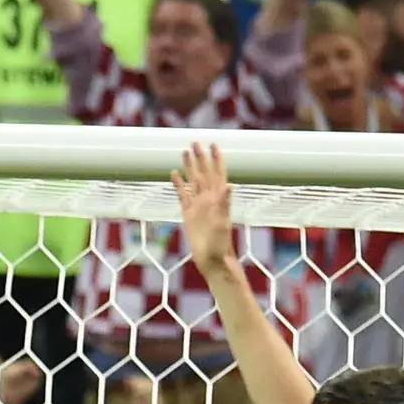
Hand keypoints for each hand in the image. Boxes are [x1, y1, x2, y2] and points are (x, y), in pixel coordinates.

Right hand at [174, 139, 236, 273]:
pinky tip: (174, 174)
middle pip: (204, 173)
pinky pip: (183, 195)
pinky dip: (179, 184)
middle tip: (195, 142)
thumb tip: (229, 185)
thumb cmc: (221, 245)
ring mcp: (198, 206)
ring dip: (189, 167)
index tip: (213, 144)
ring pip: (193, 181)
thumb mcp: (223, 223)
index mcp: (218, 200)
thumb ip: (225, 204)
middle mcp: (208, 200)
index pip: (217, 174)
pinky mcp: (189, 215)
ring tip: (184, 152)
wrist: (213, 261)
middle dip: (200, 157)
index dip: (216, 159)